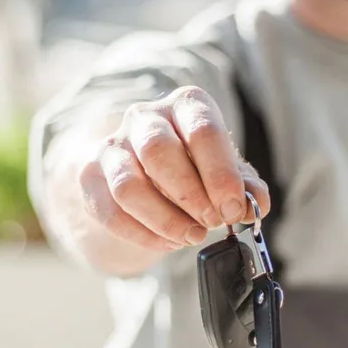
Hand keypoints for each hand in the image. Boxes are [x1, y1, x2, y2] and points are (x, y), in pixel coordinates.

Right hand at [78, 86, 270, 251]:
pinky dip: (143, 234)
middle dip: (191, 195)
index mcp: (187, 105)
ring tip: (192, 236)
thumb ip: (246, 187)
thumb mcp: (228, 172)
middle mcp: (146, 117)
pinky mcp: (91, 177)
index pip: (202, 130)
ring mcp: (113, 146)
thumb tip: (256, 203)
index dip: (220, 175)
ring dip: (165, 219)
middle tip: (212, 222)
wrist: (148, 171)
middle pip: (159, 151)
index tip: (233, 208)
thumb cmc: (197, 167)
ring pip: (129, 185)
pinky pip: (110, 211)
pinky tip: (168, 242)